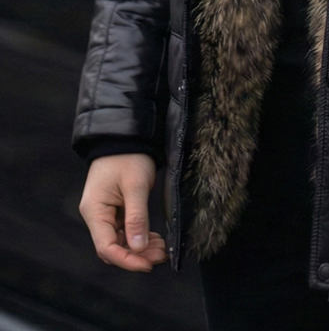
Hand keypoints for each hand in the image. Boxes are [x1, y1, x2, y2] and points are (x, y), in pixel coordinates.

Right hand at [79, 154, 166, 271]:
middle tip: (160, 256)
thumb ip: (136, 217)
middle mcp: (96, 215)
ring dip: (140, 247)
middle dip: (136, 255)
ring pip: (121, 241)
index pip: (106, 248)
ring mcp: (105, 213)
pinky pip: (125, 230)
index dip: (126, 260)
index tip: (147, 264)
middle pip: (113, 247)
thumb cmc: (128, 157)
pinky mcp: (115, 209)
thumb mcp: (135, 185)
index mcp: (95, 211)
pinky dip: (139, 236)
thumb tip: (138, 248)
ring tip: (161, 249)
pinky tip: (154, 239)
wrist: (125, 136)